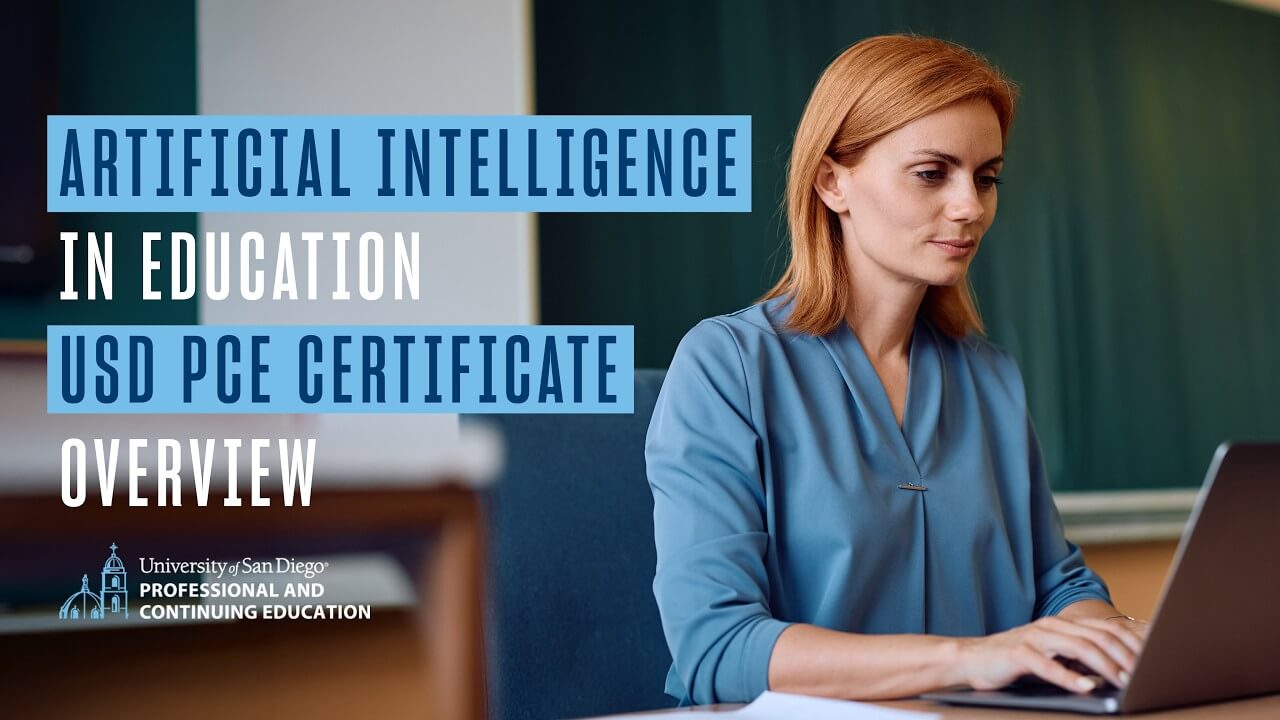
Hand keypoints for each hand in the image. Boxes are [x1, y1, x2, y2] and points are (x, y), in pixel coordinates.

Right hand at [954, 615, 1145, 693]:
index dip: (1132, 642)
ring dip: (1105, 666)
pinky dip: (1069, 677)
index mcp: (1062, 625)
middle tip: (1146, 674)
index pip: (1106, 628)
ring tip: (1124, 681)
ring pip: (1078, 647)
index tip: (1155, 658)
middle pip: (1097, 636)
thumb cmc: (1012, 661)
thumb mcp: (1051, 656)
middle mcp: (1051, 626)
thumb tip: (1115, 669)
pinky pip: (1047, 666)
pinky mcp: (1018, 654)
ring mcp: (1034, 638)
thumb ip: (1077, 658)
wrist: (968, 658)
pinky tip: (1086, 688)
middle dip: (1125, 656)